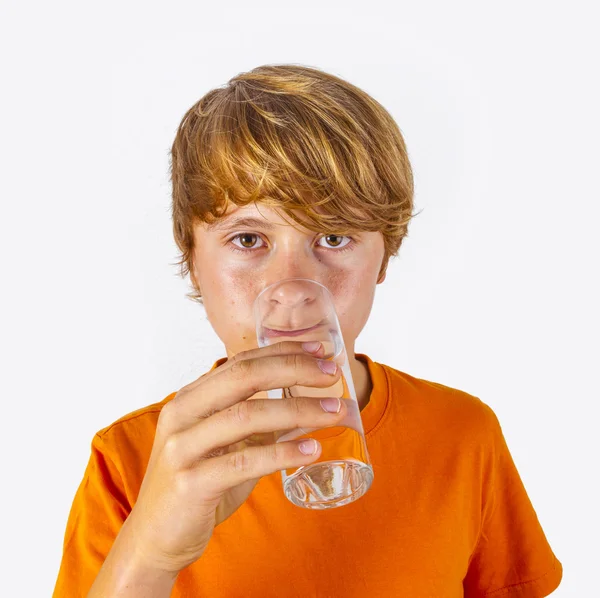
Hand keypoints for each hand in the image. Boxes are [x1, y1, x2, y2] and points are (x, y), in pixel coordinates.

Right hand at [124, 341, 344, 574]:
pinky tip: (312, 450)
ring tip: (334, 412)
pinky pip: (244, 461)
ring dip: (298, 409)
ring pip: (247, 415)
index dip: (283, 352)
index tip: (320, 350)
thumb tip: (310, 407)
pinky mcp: (190, 482)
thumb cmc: (198, 485)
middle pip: (244, 376)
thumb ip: (260, 425)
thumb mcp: (229, 445)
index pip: (241, 361)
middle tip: (332, 374)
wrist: (155, 536)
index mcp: (191, 398)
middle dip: (293, 369)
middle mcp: (182, 413)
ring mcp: (182, 446)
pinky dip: (282, 453)